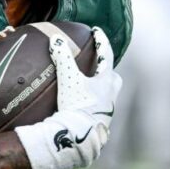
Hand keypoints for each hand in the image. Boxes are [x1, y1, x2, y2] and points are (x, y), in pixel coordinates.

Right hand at [14, 27, 122, 168]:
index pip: (106, 55)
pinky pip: (99, 111)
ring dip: (101, 89)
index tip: (97, 31)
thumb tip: (55, 39)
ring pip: (108, 96)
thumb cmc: (77, 105)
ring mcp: (107, 112)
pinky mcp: (100, 125)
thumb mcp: (68, 78)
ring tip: (88, 88)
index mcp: (106, 81)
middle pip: (114, 78)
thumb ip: (62, 57)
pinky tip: (81, 108)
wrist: (80, 137)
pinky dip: (92, 105)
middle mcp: (110, 96)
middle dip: (107, 71)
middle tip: (98, 66)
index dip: (101, 41)